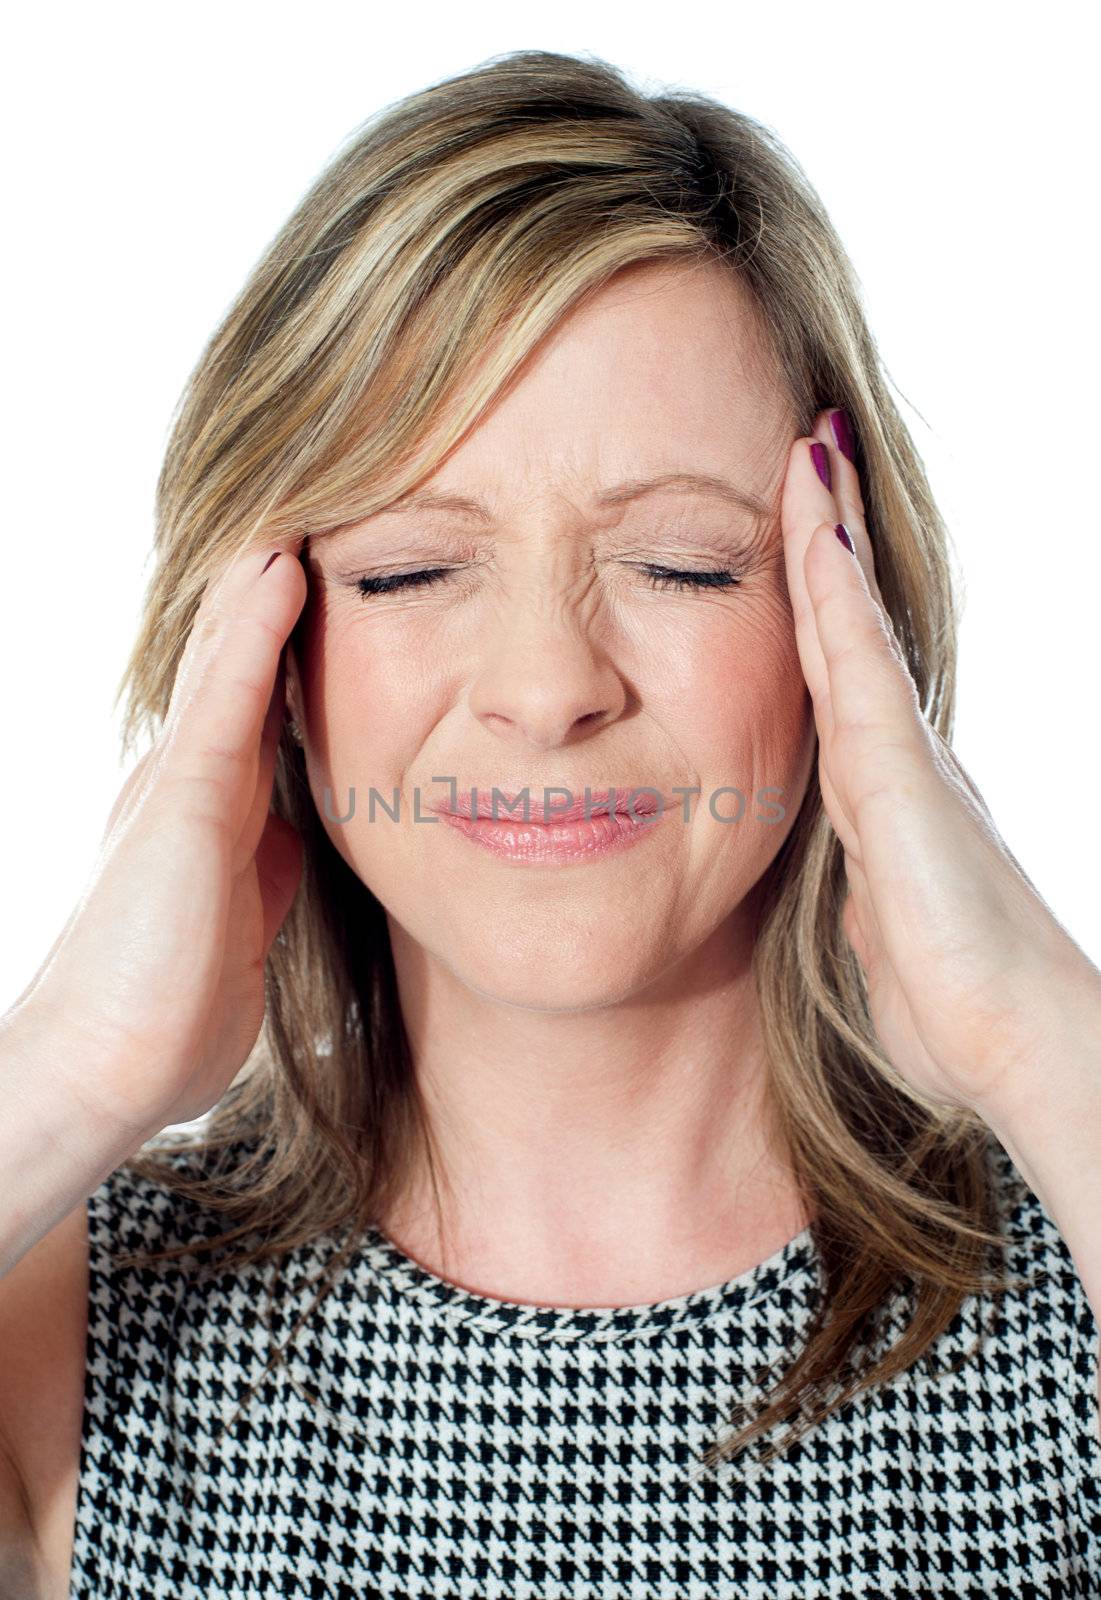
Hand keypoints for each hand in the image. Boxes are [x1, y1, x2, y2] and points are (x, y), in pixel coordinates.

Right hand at [5, 536, 307, 1143]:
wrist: (107, 1070)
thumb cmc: (168, 1013)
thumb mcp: (242, 924)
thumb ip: (266, 872)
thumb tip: (299, 839)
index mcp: (208, 811)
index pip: (255, 704)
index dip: (287, 640)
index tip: (334, 578)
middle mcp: (186, 781)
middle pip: (235, 664)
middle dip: (272, 593)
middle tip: (318, 511)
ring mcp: (177, 786)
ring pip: (224, 659)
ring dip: (262, 582)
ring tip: (301, 503)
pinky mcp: (181, 806)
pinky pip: (226, 700)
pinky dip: (252, 632)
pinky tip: (280, 571)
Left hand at [779, 408, 1100, 1122]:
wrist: (1015, 1043)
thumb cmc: (950, 1006)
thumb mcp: (878, 936)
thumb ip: (858, 900)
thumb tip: (850, 896)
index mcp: (881, 793)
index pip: (835, 673)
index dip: (817, 600)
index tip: (799, 530)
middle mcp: (896, 759)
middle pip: (847, 627)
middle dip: (827, 538)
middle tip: (810, 453)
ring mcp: (903, 760)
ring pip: (852, 627)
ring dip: (828, 539)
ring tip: (811, 453)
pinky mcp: (901, 779)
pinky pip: (857, 671)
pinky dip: (835, 602)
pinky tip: (814, 539)